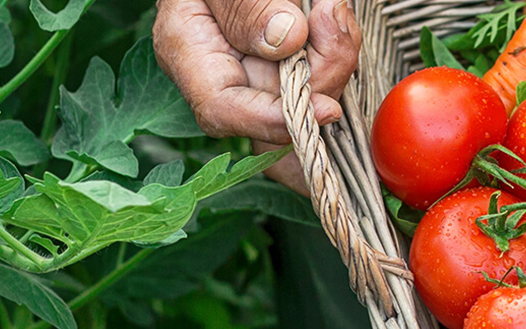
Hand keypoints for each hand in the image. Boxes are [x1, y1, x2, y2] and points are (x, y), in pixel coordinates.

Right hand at [154, 0, 361, 195]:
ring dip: (335, 55)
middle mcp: (223, 69)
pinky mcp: (286, 59)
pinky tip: (333, 15)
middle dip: (320, 76)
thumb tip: (286, 39)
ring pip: (307, 92)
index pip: (222, 109)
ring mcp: (256, 68)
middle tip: (334, 23)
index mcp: (189, 49)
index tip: (323, 108)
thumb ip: (244, 5)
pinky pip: (320, 70)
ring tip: (333, 11)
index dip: (272, 121)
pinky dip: (336, 45)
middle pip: (277, 108)